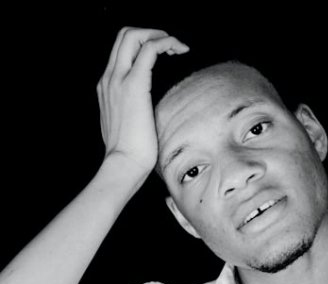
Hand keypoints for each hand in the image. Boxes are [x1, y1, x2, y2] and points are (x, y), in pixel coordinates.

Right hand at [97, 27, 188, 173]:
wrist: (123, 164)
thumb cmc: (128, 154)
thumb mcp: (125, 128)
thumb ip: (129, 114)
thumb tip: (146, 116)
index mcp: (106, 87)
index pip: (120, 51)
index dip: (141, 44)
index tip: (163, 56)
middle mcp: (109, 78)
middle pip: (124, 35)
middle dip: (150, 33)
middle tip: (171, 47)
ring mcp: (119, 79)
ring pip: (133, 35)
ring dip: (158, 35)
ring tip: (177, 48)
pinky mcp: (135, 84)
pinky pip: (150, 49)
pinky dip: (166, 43)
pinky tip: (179, 50)